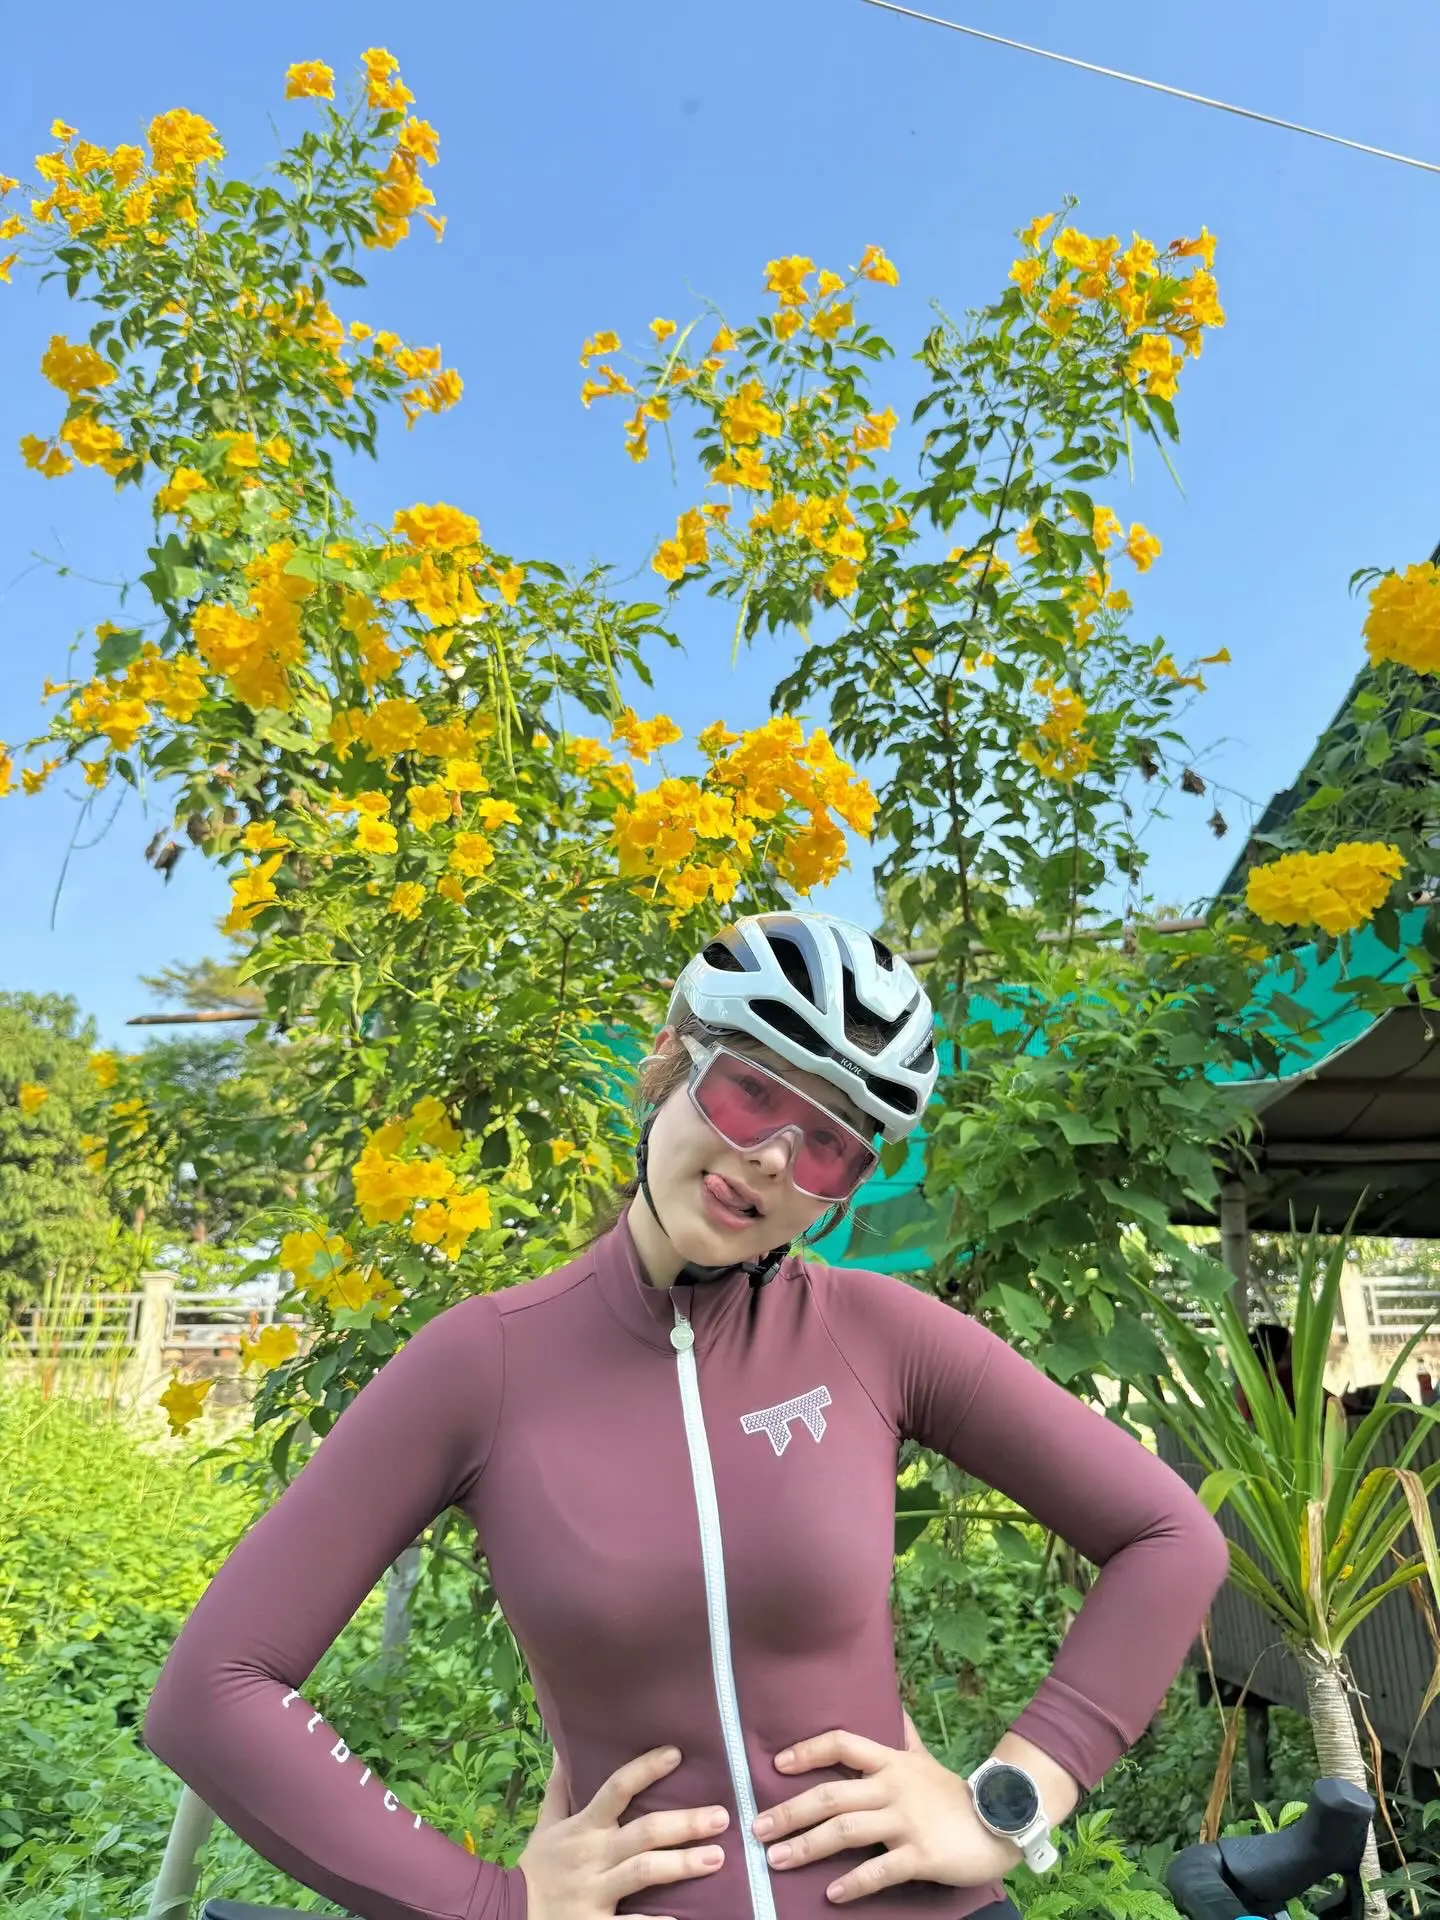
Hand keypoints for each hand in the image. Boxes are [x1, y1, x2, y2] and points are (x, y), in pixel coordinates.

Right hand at [519, 1743, 730, 1919]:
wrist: (509, 1914)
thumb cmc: (538, 1868)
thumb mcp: (545, 1824)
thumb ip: (560, 1787)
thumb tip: (563, 1746)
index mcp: (584, 1827)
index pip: (616, 1789)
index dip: (645, 1769)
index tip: (677, 1754)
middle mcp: (593, 1855)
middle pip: (642, 1832)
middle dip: (683, 1823)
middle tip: (721, 1816)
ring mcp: (595, 1891)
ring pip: (643, 1872)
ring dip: (682, 1864)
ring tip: (717, 1858)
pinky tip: (683, 1919)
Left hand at [749, 1714, 1021, 1904]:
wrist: (1001, 1821)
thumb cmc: (953, 1794)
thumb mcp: (925, 1759)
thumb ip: (903, 1736)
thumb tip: (892, 1704)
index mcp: (891, 1762)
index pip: (842, 1744)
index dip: (808, 1751)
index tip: (777, 1764)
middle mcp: (893, 1787)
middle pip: (831, 1794)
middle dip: (790, 1812)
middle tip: (758, 1828)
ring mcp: (906, 1821)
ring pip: (846, 1831)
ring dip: (807, 1846)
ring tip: (777, 1861)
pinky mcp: (921, 1854)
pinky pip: (880, 1870)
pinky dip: (853, 1883)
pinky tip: (831, 1894)